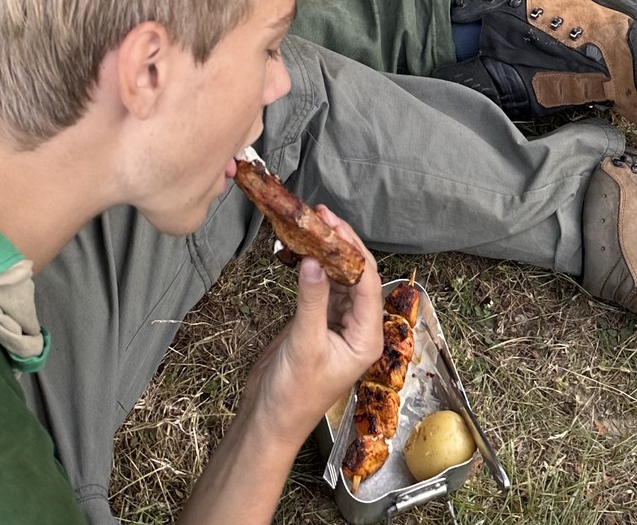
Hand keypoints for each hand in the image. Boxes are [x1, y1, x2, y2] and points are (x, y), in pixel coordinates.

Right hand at [246, 217, 381, 443]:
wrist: (269, 420)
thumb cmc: (294, 394)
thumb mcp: (305, 345)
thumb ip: (311, 301)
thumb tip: (314, 260)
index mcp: (366, 337)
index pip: (368, 283)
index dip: (353, 250)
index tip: (333, 224)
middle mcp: (357, 327)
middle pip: (356, 275)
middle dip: (341, 244)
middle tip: (321, 215)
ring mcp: (337, 324)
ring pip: (338, 278)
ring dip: (325, 252)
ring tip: (310, 224)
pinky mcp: (317, 322)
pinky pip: (320, 287)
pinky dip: (312, 268)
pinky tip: (299, 250)